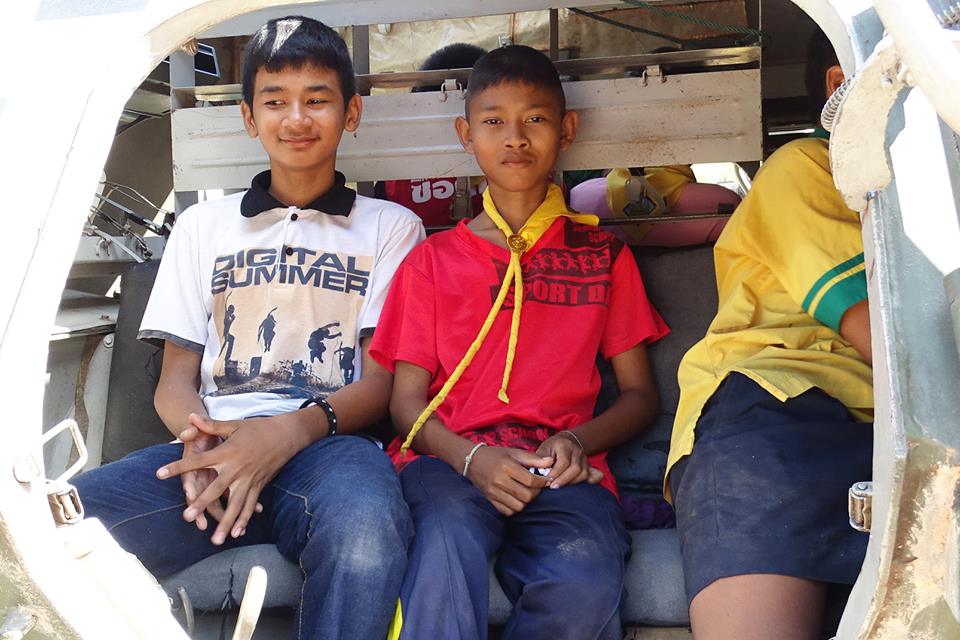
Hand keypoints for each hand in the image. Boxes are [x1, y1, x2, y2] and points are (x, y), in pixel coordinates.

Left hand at [158, 414, 288, 544]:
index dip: (177, 467)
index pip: (197, 461)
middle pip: (216, 489)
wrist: (287, 435)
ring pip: (235, 505)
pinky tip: (237, 534)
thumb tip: (190, 418)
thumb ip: (211, 425)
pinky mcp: (259, 485)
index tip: (159, 474)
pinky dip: (244, 520)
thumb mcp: (234, 425)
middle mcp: (237, 469)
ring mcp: (249, 480)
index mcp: (227, 452)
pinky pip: (250, 505)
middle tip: (187, 517)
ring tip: (215, 540)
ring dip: (225, 523)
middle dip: (201, 504)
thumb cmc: (258, 428)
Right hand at [465, 446, 551, 515]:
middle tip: (536, 486)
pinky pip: (508, 511)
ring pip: (519, 506)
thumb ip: (533, 459)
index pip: (531, 480)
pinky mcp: (490, 500)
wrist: (472, 461)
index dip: (542, 482)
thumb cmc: (496, 455)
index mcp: (506, 467)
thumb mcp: (514, 453)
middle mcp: (499, 481)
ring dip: (526, 501)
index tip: (546, 480)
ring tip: (526, 492)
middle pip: (526, 496)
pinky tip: (516, 498)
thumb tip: (551, 462)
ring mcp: (493, 492)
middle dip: (536, 492)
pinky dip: (515, 507)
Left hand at [536, 432, 604, 488]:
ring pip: (584, 473)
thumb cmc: (551, 448)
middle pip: (576, 468)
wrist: (564, 442)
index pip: (564, 461)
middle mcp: (577, 450)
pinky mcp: (588, 465)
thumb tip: (542, 474)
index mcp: (564, 445)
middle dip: (564, 480)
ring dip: (572, 483)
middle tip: (553, 487)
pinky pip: (591, 476)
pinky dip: (586, 483)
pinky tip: (577, 489)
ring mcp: (584, 458)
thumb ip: (540, 461)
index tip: (548, 481)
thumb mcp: (542, 450)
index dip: (556, 473)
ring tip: (561, 488)